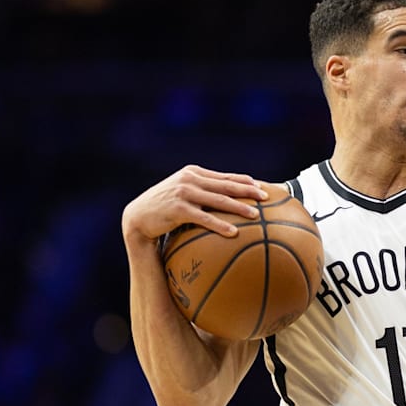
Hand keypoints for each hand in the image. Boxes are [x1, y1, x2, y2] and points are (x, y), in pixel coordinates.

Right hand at [122, 165, 268, 242]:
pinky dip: (220, 225)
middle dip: (249, 191)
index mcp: (194, 172)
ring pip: (219, 200)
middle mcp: (190, 179)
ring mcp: (184, 192)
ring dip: (239, 208)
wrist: (138, 217)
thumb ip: (202, 190)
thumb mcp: (183, 193)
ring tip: (256, 216)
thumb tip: (228, 199)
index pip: (225, 176)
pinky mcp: (178, 209)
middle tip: (267, 198)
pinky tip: (233, 233)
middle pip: (226, 185)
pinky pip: (204, 218)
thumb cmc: (165, 208)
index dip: (245, 181)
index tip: (262, 187)